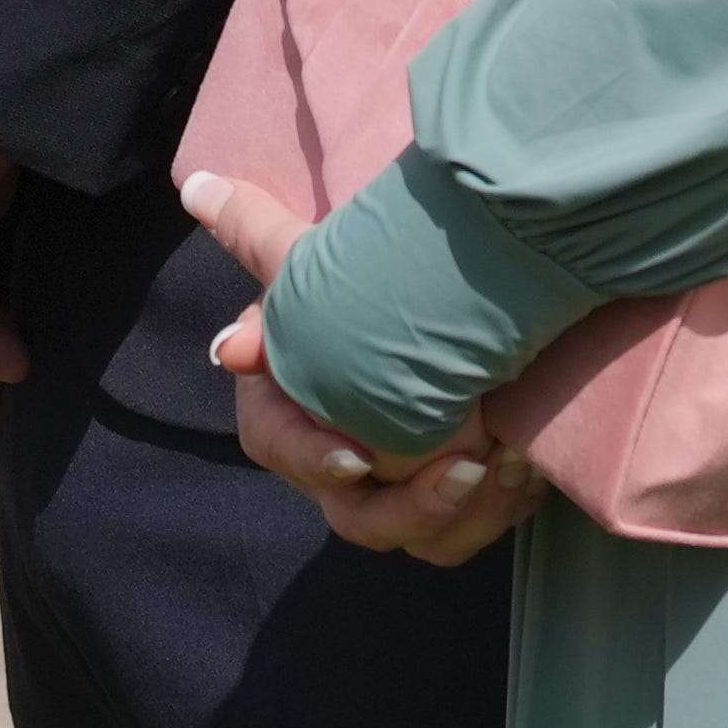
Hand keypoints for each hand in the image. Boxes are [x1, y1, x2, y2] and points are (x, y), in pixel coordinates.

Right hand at [186, 171, 538, 566]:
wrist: (416, 319)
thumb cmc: (351, 294)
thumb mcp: (308, 264)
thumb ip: (255, 233)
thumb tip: (198, 186)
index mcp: (289, 421)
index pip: (286, 454)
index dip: (316, 461)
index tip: (357, 458)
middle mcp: (342, 472)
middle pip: (362, 521)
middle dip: (415, 505)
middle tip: (467, 464)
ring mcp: (399, 497)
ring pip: (427, 541)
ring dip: (470, 515)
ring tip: (509, 463)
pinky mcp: (453, 505)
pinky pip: (474, 531)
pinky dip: (502, 509)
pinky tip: (529, 465)